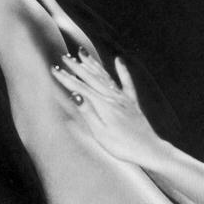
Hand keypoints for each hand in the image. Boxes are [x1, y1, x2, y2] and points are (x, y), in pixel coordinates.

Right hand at [51, 51, 165, 165]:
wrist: (149, 150)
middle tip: (64, 57)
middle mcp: (113, 98)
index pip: (80, 88)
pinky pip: (127, 82)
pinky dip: (122, 71)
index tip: (54, 70)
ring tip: (82, 53)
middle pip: (92, 79)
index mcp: (103, 105)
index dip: (66, 79)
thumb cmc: (123, 146)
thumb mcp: (101, 133)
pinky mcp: (133, 103)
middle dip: (76, 67)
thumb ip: (88, 113)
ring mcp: (124, 99)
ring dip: (93, 64)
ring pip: (106, 77)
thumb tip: (75, 95)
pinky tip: (118, 60)